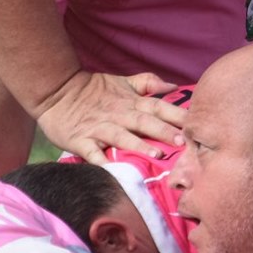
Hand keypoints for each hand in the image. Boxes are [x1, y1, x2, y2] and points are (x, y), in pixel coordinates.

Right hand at [35, 70, 189, 164]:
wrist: (56, 91)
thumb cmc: (93, 89)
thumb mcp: (122, 81)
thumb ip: (148, 83)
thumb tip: (173, 85)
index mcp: (131, 102)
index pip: (158, 107)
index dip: (176, 115)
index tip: (195, 124)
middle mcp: (118, 115)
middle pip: (144, 121)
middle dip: (164, 131)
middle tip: (183, 142)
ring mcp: (99, 128)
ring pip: (122, 136)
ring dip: (139, 145)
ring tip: (156, 155)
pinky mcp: (81, 140)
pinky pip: (92, 152)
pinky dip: (101, 161)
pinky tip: (112, 171)